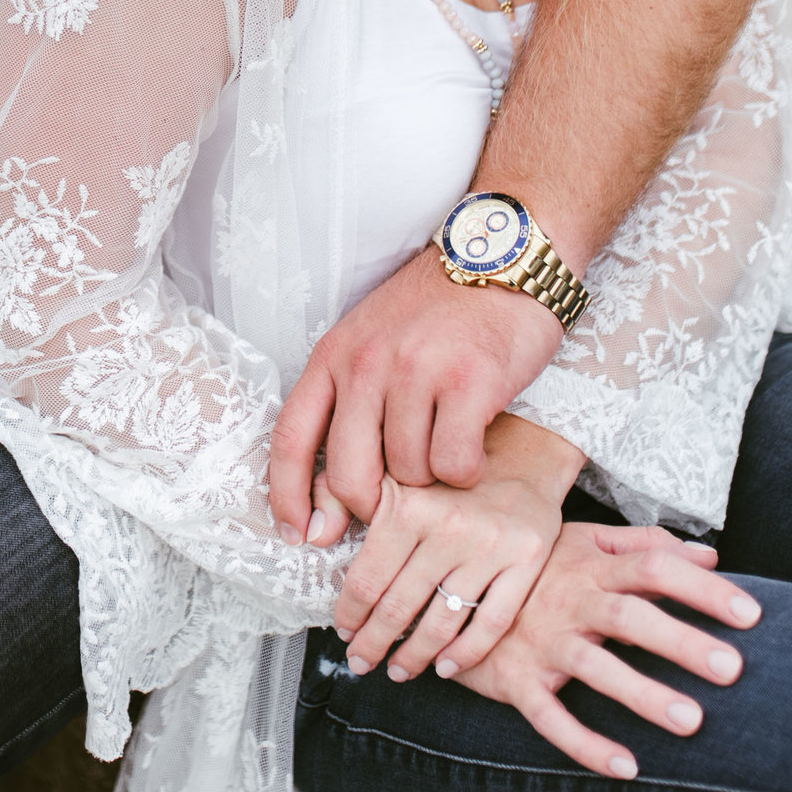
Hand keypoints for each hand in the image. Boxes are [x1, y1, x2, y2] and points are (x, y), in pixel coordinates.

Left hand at [271, 250, 561, 536]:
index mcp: (334, 354)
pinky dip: (467, 470)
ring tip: (448, 441)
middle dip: (371, 507)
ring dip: (432, 479)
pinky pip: (454, 465)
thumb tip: (331, 507)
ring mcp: (416, 371)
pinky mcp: (469, 382)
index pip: (291, 438)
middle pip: (349, 474)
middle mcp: (366, 362)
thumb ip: (349, 411)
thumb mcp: (374, 344)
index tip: (296, 535)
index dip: (287, 496)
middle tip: (399, 502)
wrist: (504, 255)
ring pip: (409, 475)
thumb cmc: (439, 310)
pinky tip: (476, 442)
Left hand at [327, 419, 574, 682]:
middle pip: (400, 607)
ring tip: (398, 670)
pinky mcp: (527, 562)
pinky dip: (466, 653)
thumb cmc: (444, 472)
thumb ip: (345, 495)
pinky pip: (492, 622)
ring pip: (443, 622)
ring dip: (414, 656)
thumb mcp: (391, 472)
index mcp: (409, 507)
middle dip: (373, 643)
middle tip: (360, 661)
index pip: (368, 580)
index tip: (343, 631)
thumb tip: (313, 537)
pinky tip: (445, 666)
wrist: (520, 454)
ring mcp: (491, 548)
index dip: (350, 614)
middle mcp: (450, 528)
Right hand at [445, 522, 762, 780]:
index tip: (752, 614)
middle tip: (732, 669)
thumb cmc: (532, 567)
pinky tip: (625, 767)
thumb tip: (710, 556)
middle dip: (681, 641)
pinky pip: (550, 716)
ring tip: (691, 721)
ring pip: (594, 667)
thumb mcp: (582, 541)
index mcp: (590, 566)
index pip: (654, 567)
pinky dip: (584, 743)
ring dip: (642, 694)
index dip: (702, 589)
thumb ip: (645, 545)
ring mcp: (541, 642)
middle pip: (630, 616)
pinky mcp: (517, 679)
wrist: (445, 587)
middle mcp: (569, 601)